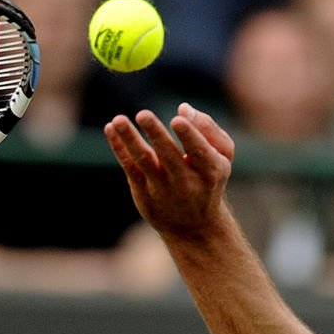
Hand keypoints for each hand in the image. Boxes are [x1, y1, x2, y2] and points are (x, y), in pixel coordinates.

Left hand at [104, 102, 234, 240]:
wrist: (194, 225)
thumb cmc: (208, 179)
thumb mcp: (222, 156)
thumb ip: (209, 129)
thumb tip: (183, 109)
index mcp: (211, 171)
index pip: (199, 151)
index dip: (189, 136)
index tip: (177, 119)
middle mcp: (186, 183)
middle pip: (169, 156)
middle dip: (156, 134)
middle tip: (143, 115)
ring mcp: (162, 190)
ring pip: (144, 161)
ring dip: (130, 139)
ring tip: (118, 120)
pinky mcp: (144, 193)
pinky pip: (130, 167)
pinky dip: (119, 148)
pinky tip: (111, 129)